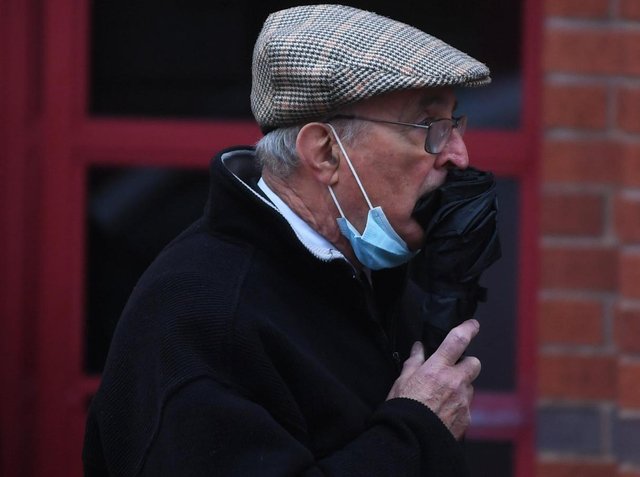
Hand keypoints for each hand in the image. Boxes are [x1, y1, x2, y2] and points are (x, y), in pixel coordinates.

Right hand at [386, 319, 480, 439]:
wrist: (410, 438)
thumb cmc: (403, 408)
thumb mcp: (402, 380)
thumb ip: (414, 361)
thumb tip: (418, 347)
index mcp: (437, 369)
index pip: (458, 341)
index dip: (468, 329)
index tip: (472, 325)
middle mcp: (455, 382)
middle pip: (474, 363)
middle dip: (466, 364)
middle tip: (452, 369)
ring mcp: (463, 401)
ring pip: (470, 386)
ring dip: (461, 386)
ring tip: (442, 396)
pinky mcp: (466, 418)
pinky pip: (467, 405)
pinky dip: (458, 405)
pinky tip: (443, 411)